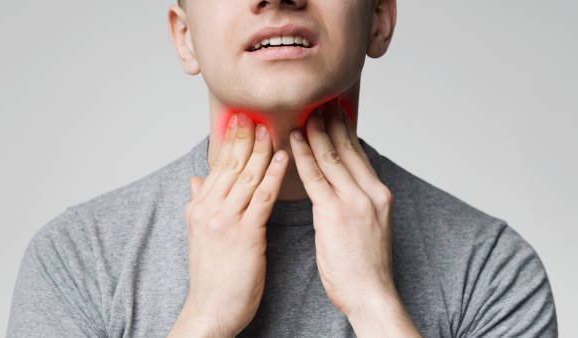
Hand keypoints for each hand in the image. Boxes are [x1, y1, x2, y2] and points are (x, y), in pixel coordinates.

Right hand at [173, 112, 288, 336]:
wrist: (210, 309)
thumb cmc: (211, 276)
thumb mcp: (198, 235)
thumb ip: (198, 203)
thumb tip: (195, 179)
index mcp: (199, 208)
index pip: (217, 167)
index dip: (230, 141)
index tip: (240, 119)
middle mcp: (209, 210)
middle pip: (230, 165)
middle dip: (244, 137)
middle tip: (255, 113)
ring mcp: (225, 221)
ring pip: (246, 177)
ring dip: (261, 150)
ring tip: (273, 128)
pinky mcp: (245, 235)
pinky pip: (261, 198)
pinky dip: (272, 175)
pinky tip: (283, 159)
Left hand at [289, 98, 417, 335]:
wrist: (371, 293)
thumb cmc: (366, 266)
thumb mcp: (371, 226)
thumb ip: (358, 202)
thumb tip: (342, 186)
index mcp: (380, 194)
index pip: (359, 154)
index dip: (346, 131)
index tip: (337, 112)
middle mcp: (371, 192)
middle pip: (348, 148)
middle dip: (333, 122)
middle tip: (322, 100)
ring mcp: (354, 201)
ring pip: (331, 157)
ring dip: (316, 132)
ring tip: (305, 112)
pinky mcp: (335, 213)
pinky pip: (315, 177)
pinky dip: (303, 155)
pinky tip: (293, 140)